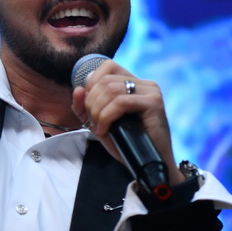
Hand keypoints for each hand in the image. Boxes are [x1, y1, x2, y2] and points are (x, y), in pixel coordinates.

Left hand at [70, 59, 185, 184]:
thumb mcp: (99, 122)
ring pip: (111, 89)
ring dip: (98, 111)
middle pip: (105, 80)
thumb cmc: (126, 143)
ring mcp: (151, 91)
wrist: (148, 164)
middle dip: (91, 102)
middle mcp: (144, 83)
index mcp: (133, 82)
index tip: (88, 107)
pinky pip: (121, 102)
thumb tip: (77, 89)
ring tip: (99, 128)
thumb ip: (85, 106)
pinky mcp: (154, 103)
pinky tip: (105, 129)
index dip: (91, 84)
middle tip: (93, 122)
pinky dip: (106, 116)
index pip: (107, 66)